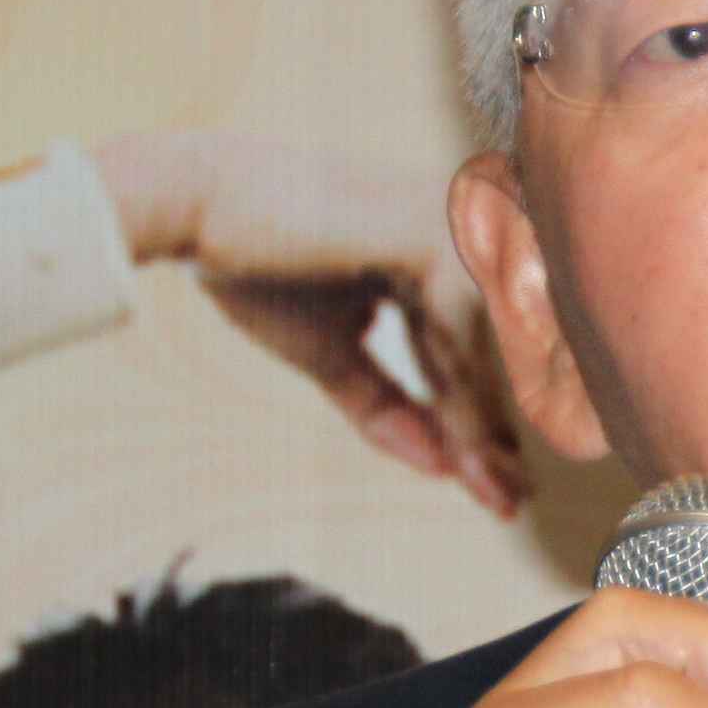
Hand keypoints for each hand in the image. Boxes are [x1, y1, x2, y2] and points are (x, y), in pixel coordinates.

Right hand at [93, 131, 525, 513]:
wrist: (198, 204)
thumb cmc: (259, 268)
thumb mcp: (333, 355)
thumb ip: (387, 405)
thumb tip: (445, 467)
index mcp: (440, 245)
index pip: (473, 344)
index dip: (483, 418)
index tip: (499, 485)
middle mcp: (461, 228)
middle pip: (496, 347)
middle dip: (500, 431)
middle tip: (509, 503)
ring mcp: (453, 223)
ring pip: (493, 345)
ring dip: (489, 427)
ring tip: (494, 492)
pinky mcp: (433, 234)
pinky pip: (464, 335)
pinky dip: (466, 400)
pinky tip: (468, 454)